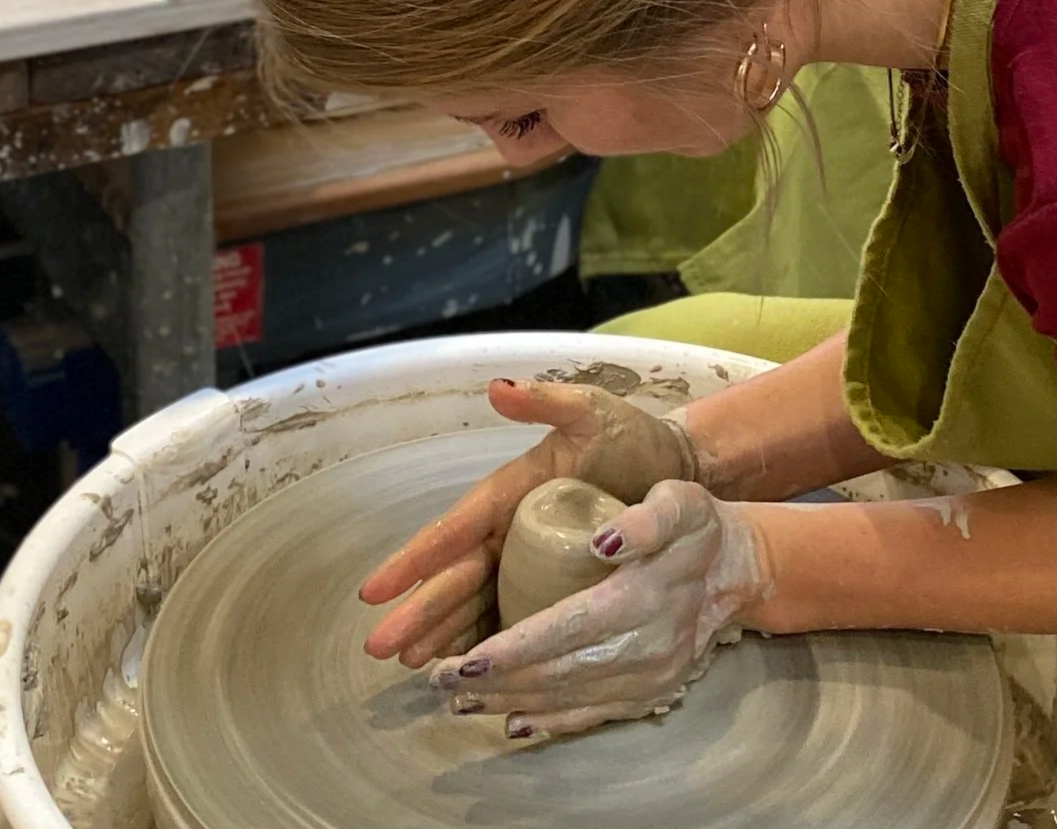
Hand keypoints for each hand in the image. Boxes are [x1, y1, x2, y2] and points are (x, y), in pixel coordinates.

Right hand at [358, 379, 696, 666]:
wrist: (681, 471)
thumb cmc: (631, 437)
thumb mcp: (591, 411)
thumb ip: (547, 400)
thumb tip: (498, 386)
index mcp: (513, 490)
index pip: (457, 527)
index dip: (417, 557)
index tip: (375, 590)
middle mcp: (513, 529)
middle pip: (459, 575)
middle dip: (419, 610)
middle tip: (382, 648)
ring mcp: (532, 561)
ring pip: (477, 602)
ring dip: (443, 633)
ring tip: (411, 665)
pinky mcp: (556, 585)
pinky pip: (513, 617)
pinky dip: (487, 642)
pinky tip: (467, 670)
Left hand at [433, 481, 771, 741]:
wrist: (737, 571)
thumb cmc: (698, 527)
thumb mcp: (681, 501)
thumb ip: (647, 519)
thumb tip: (605, 541)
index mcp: (642, 598)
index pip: (565, 629)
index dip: (512, 648)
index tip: (465, 659)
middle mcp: (644, 648)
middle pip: (557, 672)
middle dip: (495, 680)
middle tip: (440, 680)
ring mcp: (647, 679)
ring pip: (568, 699)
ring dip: (511, 701)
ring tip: (461, 699)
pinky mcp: (648, 695)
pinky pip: (592, 715)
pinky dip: (550, 722)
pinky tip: (515, 721)